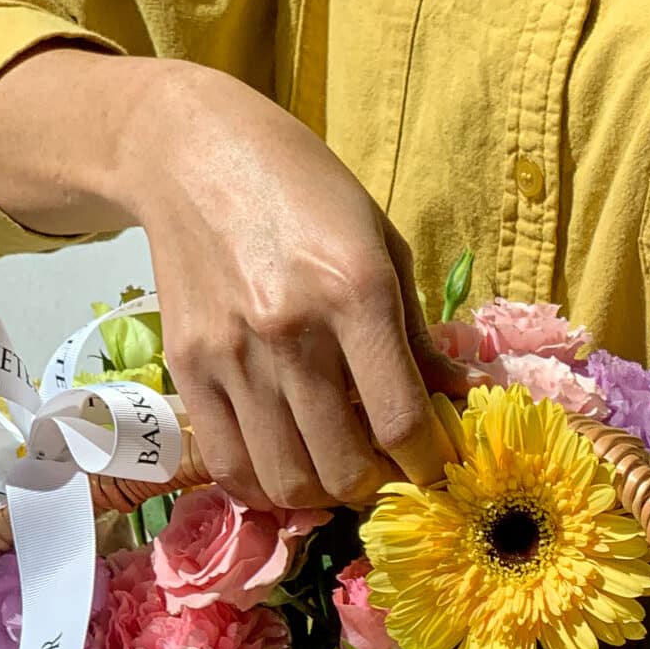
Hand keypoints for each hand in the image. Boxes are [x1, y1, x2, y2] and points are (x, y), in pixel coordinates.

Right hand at [0, 49, 448, 507]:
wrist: (191, 153)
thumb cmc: (304, 191)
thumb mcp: (382, 243)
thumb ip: (419, 332)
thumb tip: (461, 397)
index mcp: (356, 293)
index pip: (402, 422)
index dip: (429, 463)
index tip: (435, 465)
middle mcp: (293, 332)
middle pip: (344, 467)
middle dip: (377, 485)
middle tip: (386, 470)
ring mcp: (233, 355)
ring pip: (287, 481)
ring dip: (324, 495)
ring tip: (339, 472)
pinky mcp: (188, 367)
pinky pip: (230, 464)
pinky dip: (265, 487)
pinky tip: (288, 468)